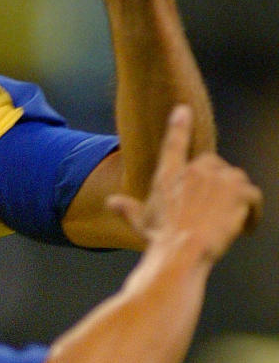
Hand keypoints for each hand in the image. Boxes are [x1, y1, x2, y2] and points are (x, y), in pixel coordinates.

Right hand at [108, 104, 261, 261]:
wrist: (181, 252)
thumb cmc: (159, 239)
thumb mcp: (140, 222)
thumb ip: (127, 208)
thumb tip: (110, 202)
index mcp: (169, 175)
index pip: (174, 143)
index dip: (179, 125)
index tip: (182, 110)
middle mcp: (194, 171)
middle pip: (213, 164)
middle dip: (216, 182)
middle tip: (214, 207)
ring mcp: (219, 179)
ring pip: (236, 180)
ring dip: (235, 198)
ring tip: (230, 221)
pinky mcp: (240, 192)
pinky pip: (253, 196)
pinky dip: (252, 212)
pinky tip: (245, 229)